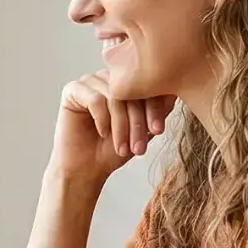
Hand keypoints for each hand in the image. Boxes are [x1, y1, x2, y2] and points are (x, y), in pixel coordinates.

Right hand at [52, 72, 174, 181]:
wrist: (87, 169)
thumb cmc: (114, 150)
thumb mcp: (144, 130)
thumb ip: (158, 110)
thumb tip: (175, 93)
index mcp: (125, 82)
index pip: (146, 85)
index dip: (154, 108)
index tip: (158, 130)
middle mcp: (107, 77)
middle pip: (131, 90)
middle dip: (138, 121)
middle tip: (139, 147)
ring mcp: (89, 82)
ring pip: (114, 96)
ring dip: (121, 125)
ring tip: (122, 147)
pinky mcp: (72, 91)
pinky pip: (94, 99)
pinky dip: (102, 119)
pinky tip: (102, 133)